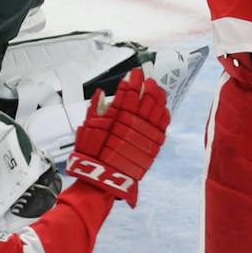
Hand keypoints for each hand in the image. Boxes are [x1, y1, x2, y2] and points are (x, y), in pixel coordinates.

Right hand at [67, 69, 170, 203]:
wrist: (104, 179)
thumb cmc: (93, 156)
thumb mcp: (87, 129)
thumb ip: (95, 109)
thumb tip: (102, 94)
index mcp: (116, 116)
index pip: (128, 92)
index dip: (132, 80)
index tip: (134, 73)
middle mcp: (133, 122)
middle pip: (145, 97)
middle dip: (147, 84)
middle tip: (148, 78)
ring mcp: (145, 133)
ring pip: (156, 108)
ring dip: (158, 96)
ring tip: (157, 88)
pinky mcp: (153, 144)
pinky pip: (162, 125)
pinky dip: (164, 114)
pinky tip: (163, 107)